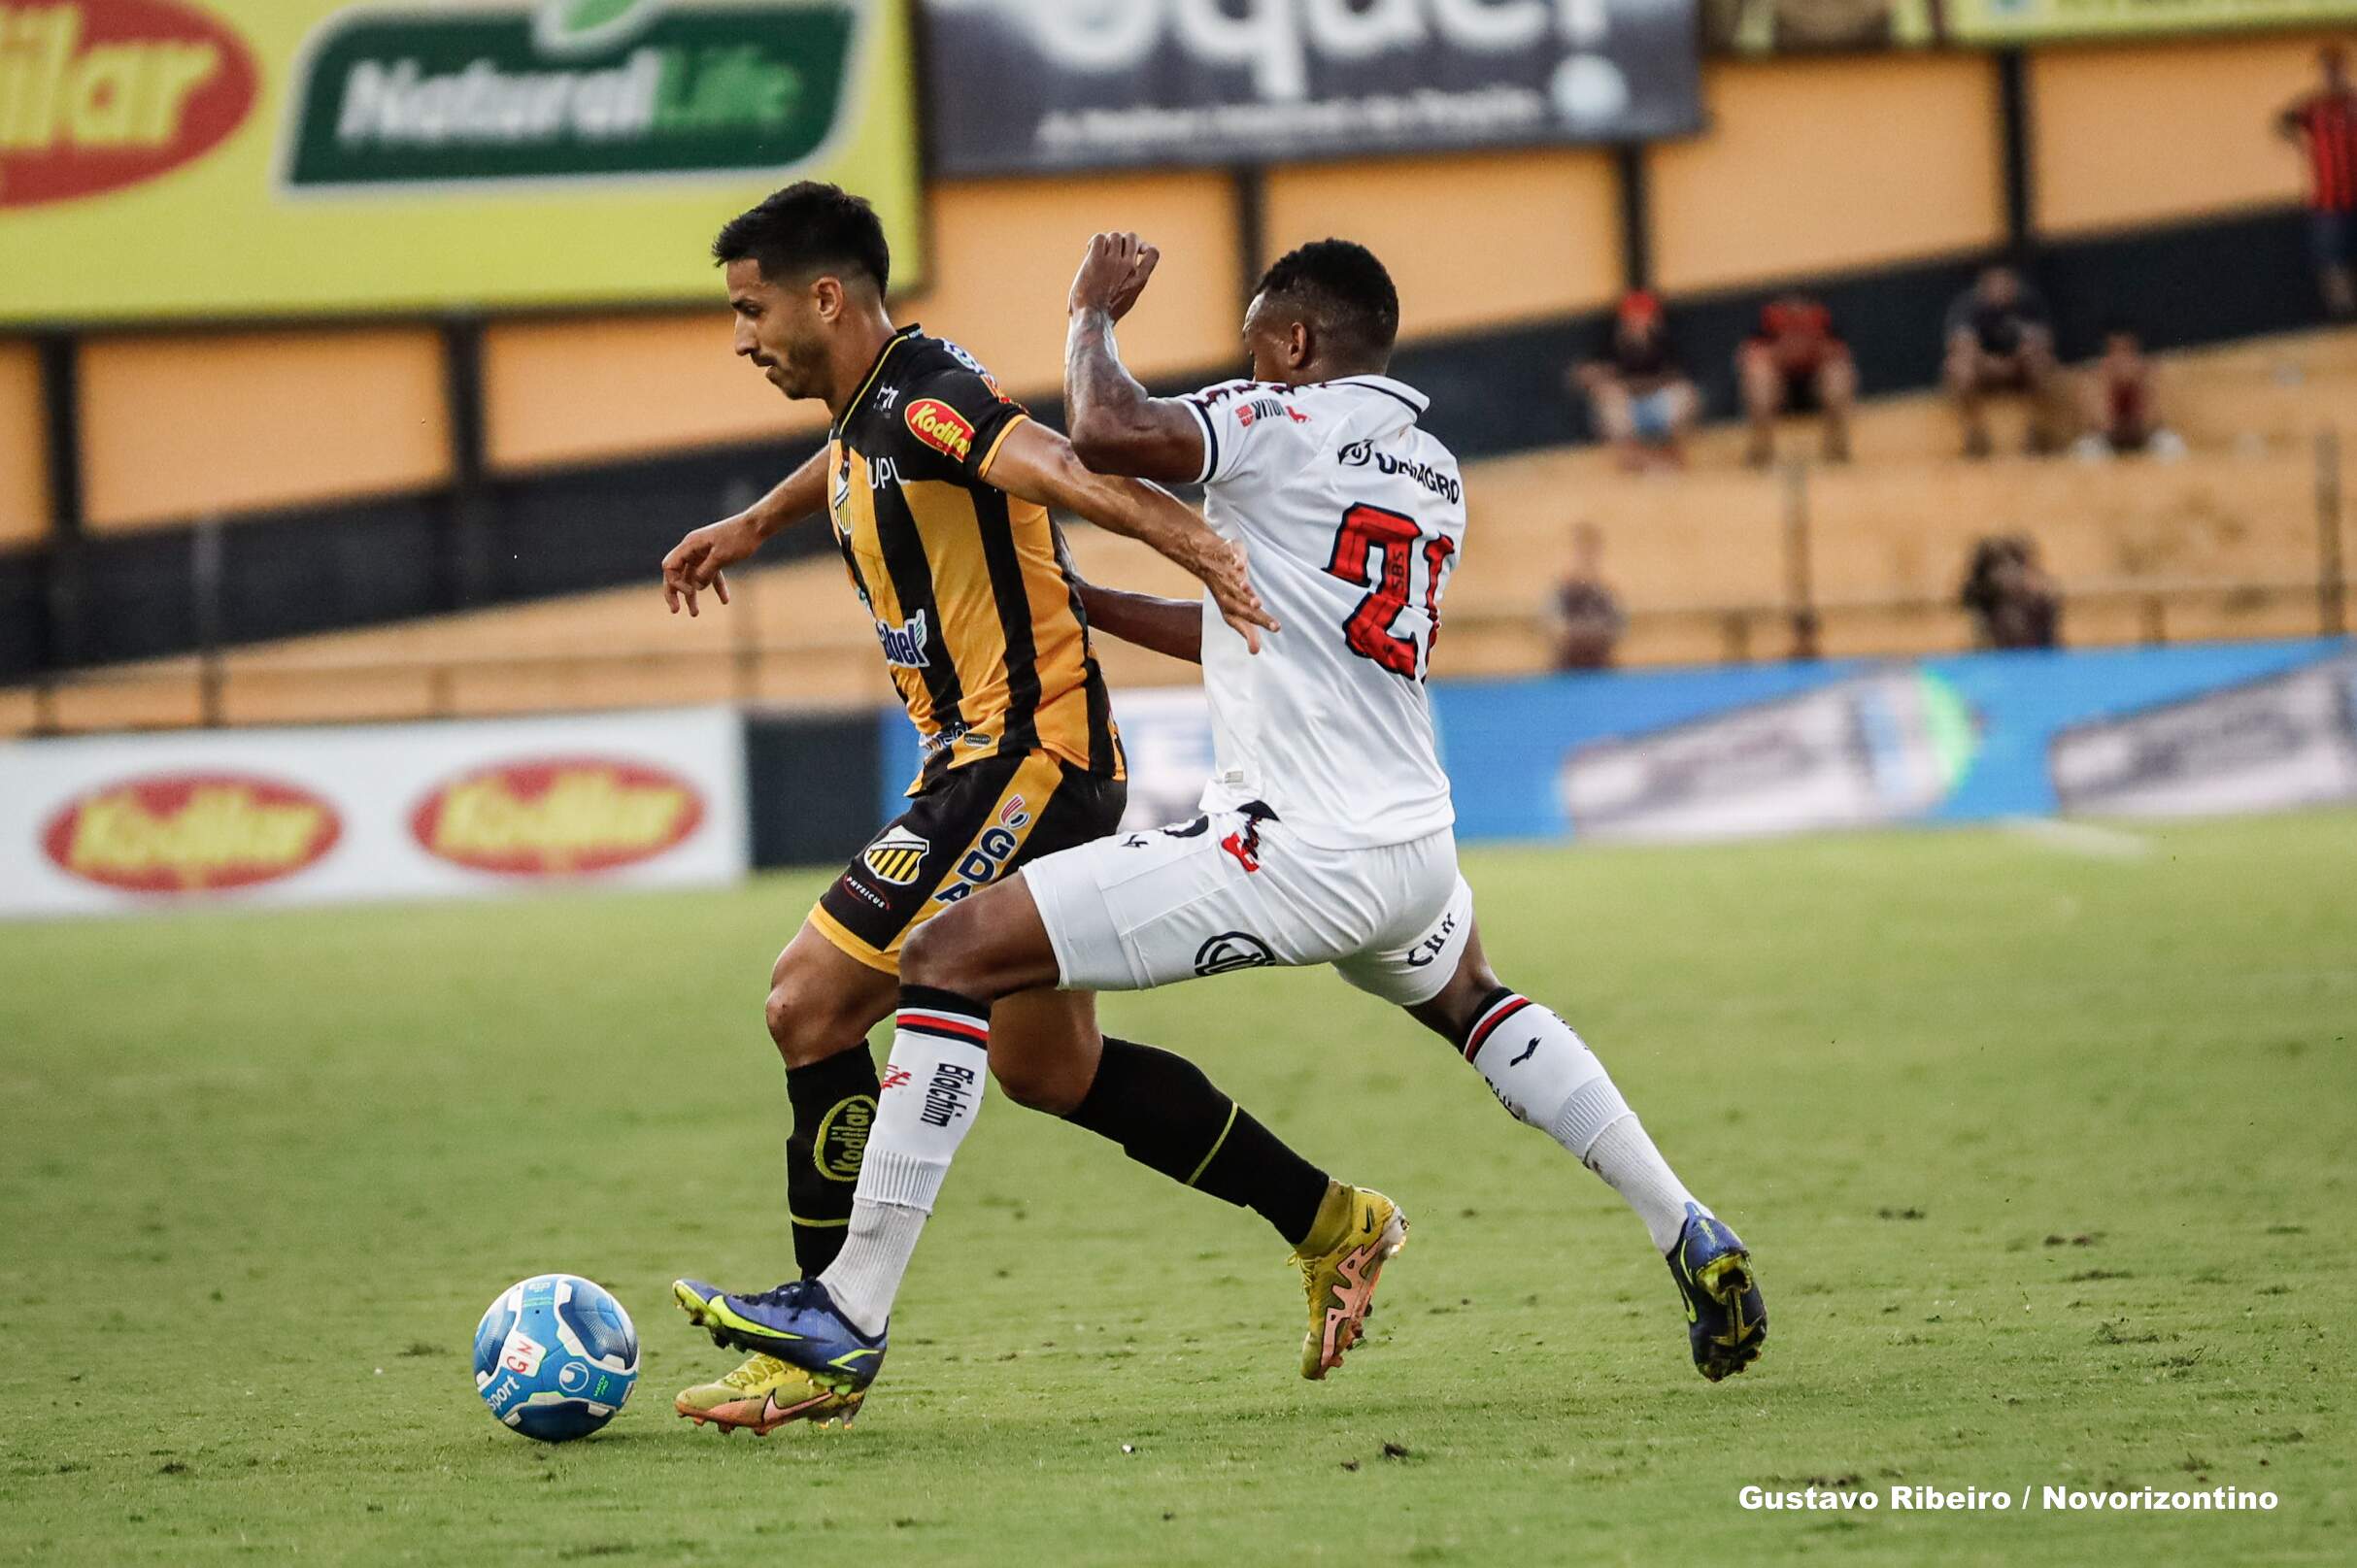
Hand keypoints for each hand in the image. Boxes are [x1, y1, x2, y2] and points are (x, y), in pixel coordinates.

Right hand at [661, 513, 761, 616]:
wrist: (756, 526)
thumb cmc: (738, 538)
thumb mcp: (721, 557)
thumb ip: (706, 572)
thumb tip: (696, 589)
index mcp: (690, 545)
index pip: (670, 566)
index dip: (675, 583)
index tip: (690, 592)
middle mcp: (693, 549)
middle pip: (677, 573)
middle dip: (675, 592)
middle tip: (675, 610)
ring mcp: (703, 553)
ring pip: (694, 576)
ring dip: (693, 594)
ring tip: (695, 614)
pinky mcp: (715, 556)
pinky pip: (711, 574)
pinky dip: (716, 587)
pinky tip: (725, 601)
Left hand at [1068, 232, 1160, 321]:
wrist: (1093, 318)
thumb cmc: (1107, 314)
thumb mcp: (1128, 298)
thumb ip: (1132, 281)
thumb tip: (1130, 266)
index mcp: (1140, 279)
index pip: (1153, 253)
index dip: (1144, 247)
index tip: (1136, 252)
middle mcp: (1129, 267)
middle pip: (1132, 237)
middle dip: (1122, 241)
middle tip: (1112, 251)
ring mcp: (1113, 262)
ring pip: (1115, 236)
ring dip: (1107, 242)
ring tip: (1098, 254)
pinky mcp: (1096, 260)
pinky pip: (1099, 238)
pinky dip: (1095, 242)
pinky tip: (1089, 251)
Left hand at [1189, 535, 1279, 654]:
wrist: (1206, 562)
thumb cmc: (1226, 592)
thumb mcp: (1235, 613)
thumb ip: (1248, 631)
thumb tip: (1254, 652)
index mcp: (1232, 606)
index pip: (1246, 618)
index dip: (1259, 622)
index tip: (1277, 627)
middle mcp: (1229, 592)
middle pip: (1240, 599)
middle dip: (1249, 602)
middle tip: (1258, 605)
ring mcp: (1228, 573)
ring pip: (1235, 581)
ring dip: (1241, 584)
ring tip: (1244, 585)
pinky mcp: (1230, 555)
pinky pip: (1232, 558)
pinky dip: (1235, 561)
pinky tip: (1239, 564)